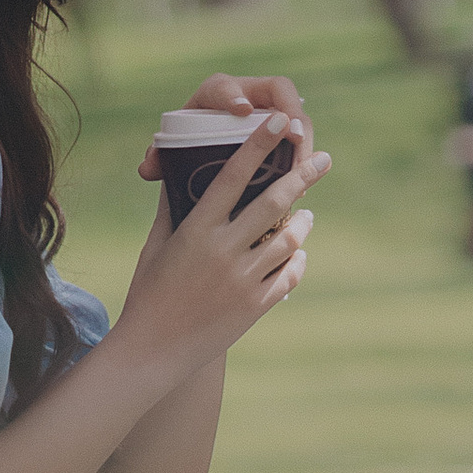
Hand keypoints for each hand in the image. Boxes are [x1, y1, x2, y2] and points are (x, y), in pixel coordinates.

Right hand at [116, 113, 328, 375]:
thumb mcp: (157, 246)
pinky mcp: (256, 306)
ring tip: (307, 214)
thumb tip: (183, 176)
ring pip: (289, 240)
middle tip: (323, 158)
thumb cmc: (149, 293)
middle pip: (274, 203)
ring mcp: (243, 280)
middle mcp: (223, 251)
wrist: (153, 351)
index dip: (257, 145)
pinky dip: (297, 261)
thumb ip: (173, 210)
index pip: (232, 176)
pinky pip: (289, 275)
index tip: (277, 121)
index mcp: (196, 230)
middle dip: (302, 176)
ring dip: (302, 223)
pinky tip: (297, 253)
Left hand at [132, 68, 305, 182]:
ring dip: (305, 136)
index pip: (225, 87)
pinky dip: (305, 155)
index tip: (241, 110)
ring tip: (304, 165)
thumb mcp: (174, 148)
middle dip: (290, 112)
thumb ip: (160, 157)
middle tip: (294, 138)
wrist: (211, 140)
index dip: (233, 96)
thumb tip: (148, 168)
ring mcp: (273, 109)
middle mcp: (250, 93)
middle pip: (278, 90)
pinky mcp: (287, 129)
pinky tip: (303, 181)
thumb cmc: (190, 142)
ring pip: (297, 113)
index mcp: (216, 93)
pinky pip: (303, 134)